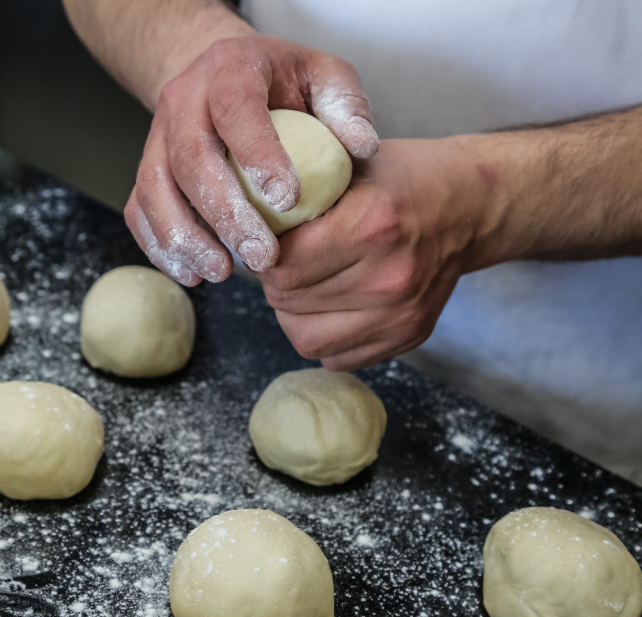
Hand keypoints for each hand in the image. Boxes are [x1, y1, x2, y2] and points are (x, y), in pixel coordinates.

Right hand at [125, 35, 378, 285]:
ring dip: (186, 237)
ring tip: (223, 272)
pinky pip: (139, 211)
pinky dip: (161, 248)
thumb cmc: (282, 84)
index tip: (288, 199)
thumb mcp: (323, 76)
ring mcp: (156, 137)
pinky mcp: (145, 171)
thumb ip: (345, 106)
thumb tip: (361, 148)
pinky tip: (193, 275)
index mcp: (229, 69)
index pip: (235, 108)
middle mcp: (182, 100)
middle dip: (225, 213)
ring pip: (155, 189)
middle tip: (262, 256)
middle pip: (190, 157)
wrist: (222, 77)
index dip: (257, 153)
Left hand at [259, 138, 494, 370]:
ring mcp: (401, 314)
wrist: (471, 206)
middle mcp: (389, 277)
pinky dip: (324, 336)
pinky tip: (333, 305)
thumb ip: (300, 192)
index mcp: (371, 226)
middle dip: (275, 281)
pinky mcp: (408, 336)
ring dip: (294, 314)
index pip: (281, 266)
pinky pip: (336, 358)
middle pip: (287, 302)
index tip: (266, 241)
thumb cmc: (402, 179)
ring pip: (305, 338)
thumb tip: (241, 221)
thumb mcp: (348, 163)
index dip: (263, 254)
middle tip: (286, 260)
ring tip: (306, 285)